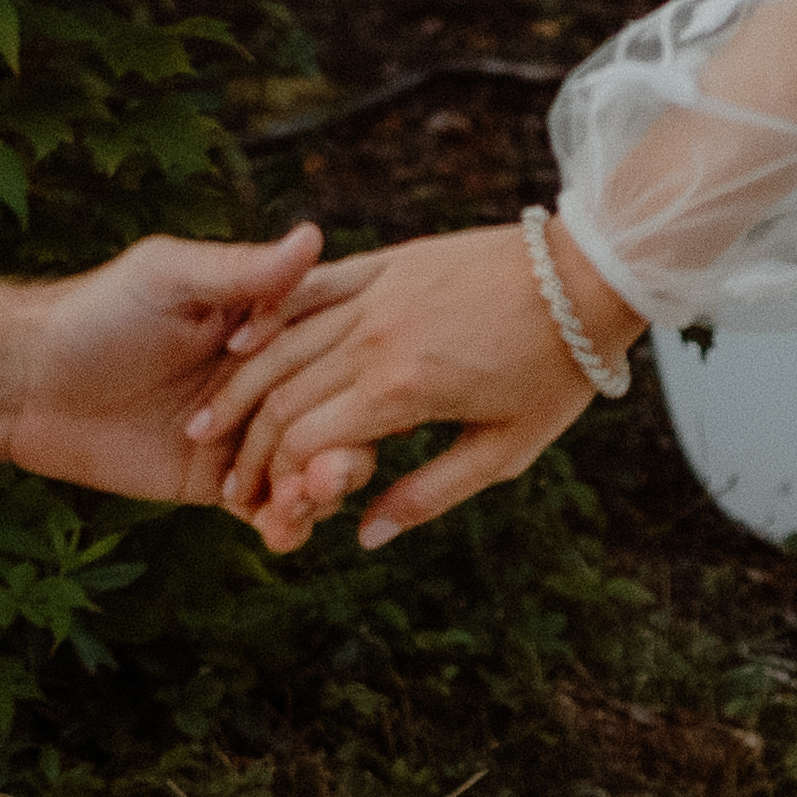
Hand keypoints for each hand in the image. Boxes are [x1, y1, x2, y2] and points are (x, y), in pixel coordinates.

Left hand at [0, 226, 327, 506]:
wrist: (29, 382)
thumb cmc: (97, 312)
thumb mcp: (170, 279)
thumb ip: (244, 273)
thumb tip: (314, 237)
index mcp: (268, 330)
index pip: (336, 358)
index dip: (358, 387)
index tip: (364, 412)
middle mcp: (266, 383)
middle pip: (333, 423)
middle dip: (343, 456)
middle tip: (329, 478)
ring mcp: (245, 436)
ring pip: (307, 473)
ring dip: (318, 495)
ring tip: (302, 505)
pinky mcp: (218, 482)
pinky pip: (267, 511)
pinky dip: (284, 527)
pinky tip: (280, 532)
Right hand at [187, 218, 622, 553]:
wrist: (588, 277)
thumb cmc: (555, 372)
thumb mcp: (504, 451)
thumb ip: (429, 494)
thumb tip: (364, 536)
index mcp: (403, 390)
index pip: (305, 442)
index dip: (273, 480)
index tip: (257, 507)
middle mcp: (377, 337)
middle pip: (282, 396)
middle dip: (244, 445)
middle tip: (219, 477)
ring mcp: (378, 292)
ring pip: (282, 341)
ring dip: (239, 385)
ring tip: (207, 419)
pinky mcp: (388, 261)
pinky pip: (312, 287)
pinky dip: (270, 316)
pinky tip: (237, 340)